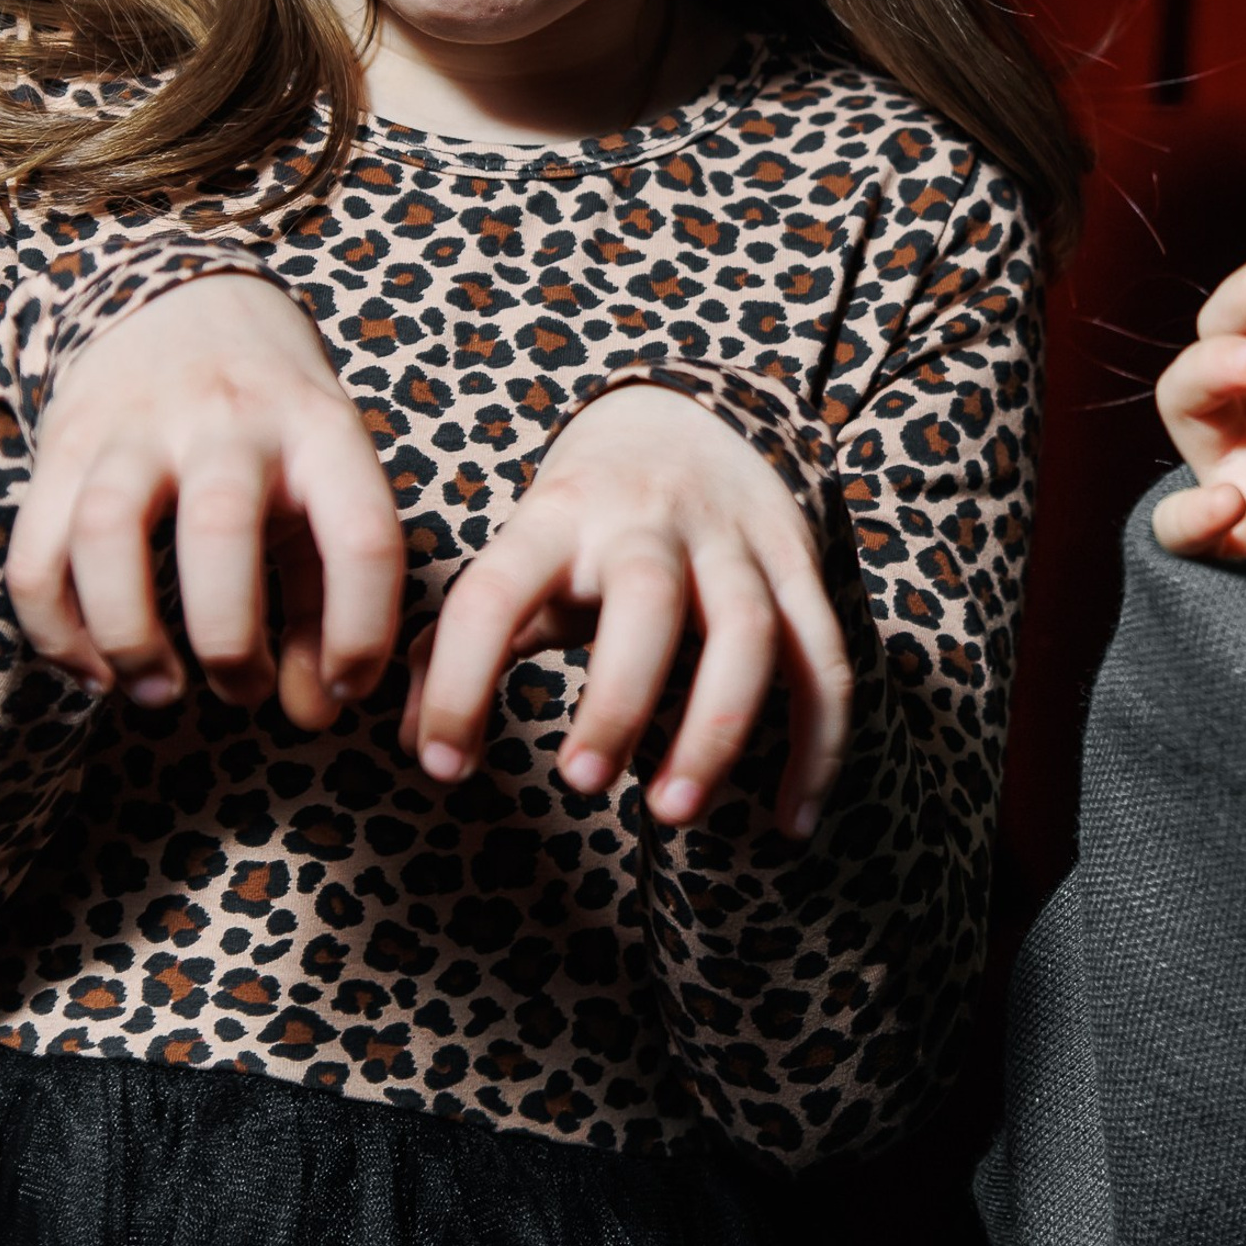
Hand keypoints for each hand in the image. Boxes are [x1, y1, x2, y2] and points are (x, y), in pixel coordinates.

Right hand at [10, 273, 404, 720]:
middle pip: (219, 530)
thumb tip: (316, 712)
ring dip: (129, 634)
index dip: (361, 632)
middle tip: (242, 693)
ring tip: (158, 693)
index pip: (362, 536)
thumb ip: (328, 598)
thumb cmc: (277, 426)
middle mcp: (231, 421)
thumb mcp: (328, 486)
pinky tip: (96, 671)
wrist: (184, 302)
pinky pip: (35, 548)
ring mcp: (137, 428)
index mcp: (322, 431)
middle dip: (229, 638)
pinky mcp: (62, 447)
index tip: (347, 690)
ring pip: (107, 531)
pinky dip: (56, 628)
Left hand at [400, 385, 850, 836]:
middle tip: (578, 784)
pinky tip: (789, 823)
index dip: (460, 679)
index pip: (495, 591)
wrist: (689, 422)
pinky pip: (824, 660)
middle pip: (646, 597)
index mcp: (556, 518)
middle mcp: (649, 523)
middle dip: (616, 696)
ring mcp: (734, 545)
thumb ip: (459, 645)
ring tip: (670, 817)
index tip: (444, 768)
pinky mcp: (799, 569)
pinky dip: (818, 745)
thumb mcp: (515, 559)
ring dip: (716, 729)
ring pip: (748, 630)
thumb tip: (421, 750)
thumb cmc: (582, 525)